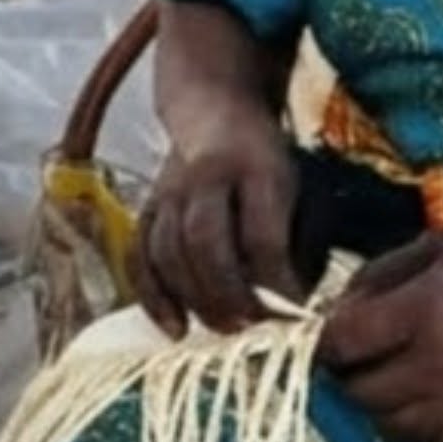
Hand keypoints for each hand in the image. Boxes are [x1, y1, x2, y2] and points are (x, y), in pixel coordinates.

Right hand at [136, 112, 303, 337]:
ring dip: (193, 299)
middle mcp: (207, 175)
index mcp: (258, 166)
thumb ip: (302, 243)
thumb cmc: (270, 167)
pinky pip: (140, 256)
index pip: (261, 231)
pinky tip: (175, 328)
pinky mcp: (147, 206)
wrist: (216, 113)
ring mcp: (169, 190)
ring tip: (223, 328)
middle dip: (227, 292)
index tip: (293, 311)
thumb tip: (293, 306)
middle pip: (205, 239)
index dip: (276, 279)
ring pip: (168, 251)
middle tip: (250, 326)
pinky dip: (154, 297)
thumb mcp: (302, 188)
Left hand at [316, 216, 442, 441]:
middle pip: (359, 391)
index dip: (324, 339)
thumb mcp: (441, 244)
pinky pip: (431, 441)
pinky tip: (424, 392)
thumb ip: (380, 277)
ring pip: (390, 425)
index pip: (342, 344)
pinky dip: (416, 423)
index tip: (329, 333)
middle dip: (347, 373)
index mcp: (429, 307)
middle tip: (356, 354)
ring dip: (378, 402)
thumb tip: (336, 311)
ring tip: (389, 373)